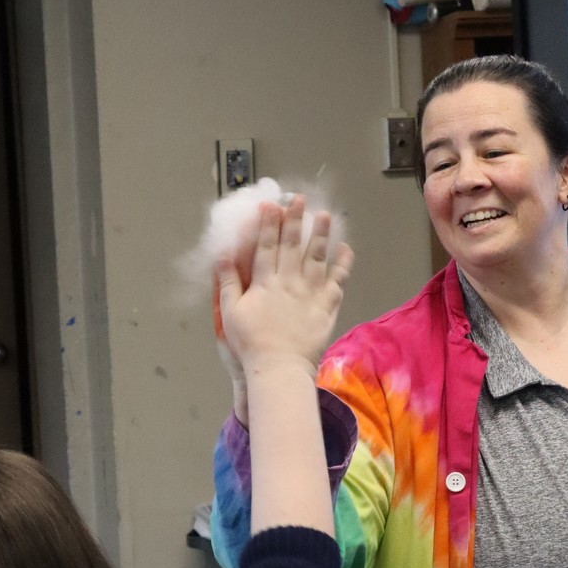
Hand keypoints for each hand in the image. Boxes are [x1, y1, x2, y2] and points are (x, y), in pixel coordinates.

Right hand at [216, 196, 352, 384]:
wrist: (280, 368)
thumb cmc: (250, 343)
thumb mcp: (230, 313)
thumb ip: (227, 283)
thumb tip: (222, 255)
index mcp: (264, 282)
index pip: (266, 246)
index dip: (268, 223)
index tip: (271, 204)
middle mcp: (289, 281)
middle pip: (293, 245)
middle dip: (295, 219)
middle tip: (299, 199)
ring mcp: (311, 293)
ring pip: (318, 257)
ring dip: (321, 234)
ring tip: (325, 215)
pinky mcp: (327, 307)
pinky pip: (337, 281)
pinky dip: (343, 265)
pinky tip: (345, 249)